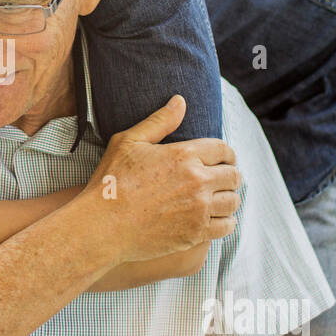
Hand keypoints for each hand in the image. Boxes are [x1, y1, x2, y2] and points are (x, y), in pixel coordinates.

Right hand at [78, 94, 242, 264]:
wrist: (102, 226)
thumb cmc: (111, 182)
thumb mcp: (128, 142)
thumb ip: (159, 121)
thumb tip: (180, 101)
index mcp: (183, 155)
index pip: (223, 150)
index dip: (227, 154)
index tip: (224, 159)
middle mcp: (197, 181)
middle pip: (233, 176)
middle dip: (229, 175)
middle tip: (221, 180)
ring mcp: (198, 210)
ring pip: (233, 202)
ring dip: (228, 199)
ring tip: (218, 200)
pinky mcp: (196, 234)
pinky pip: (226, 226)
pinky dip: (225, 222)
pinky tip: (215, 219)